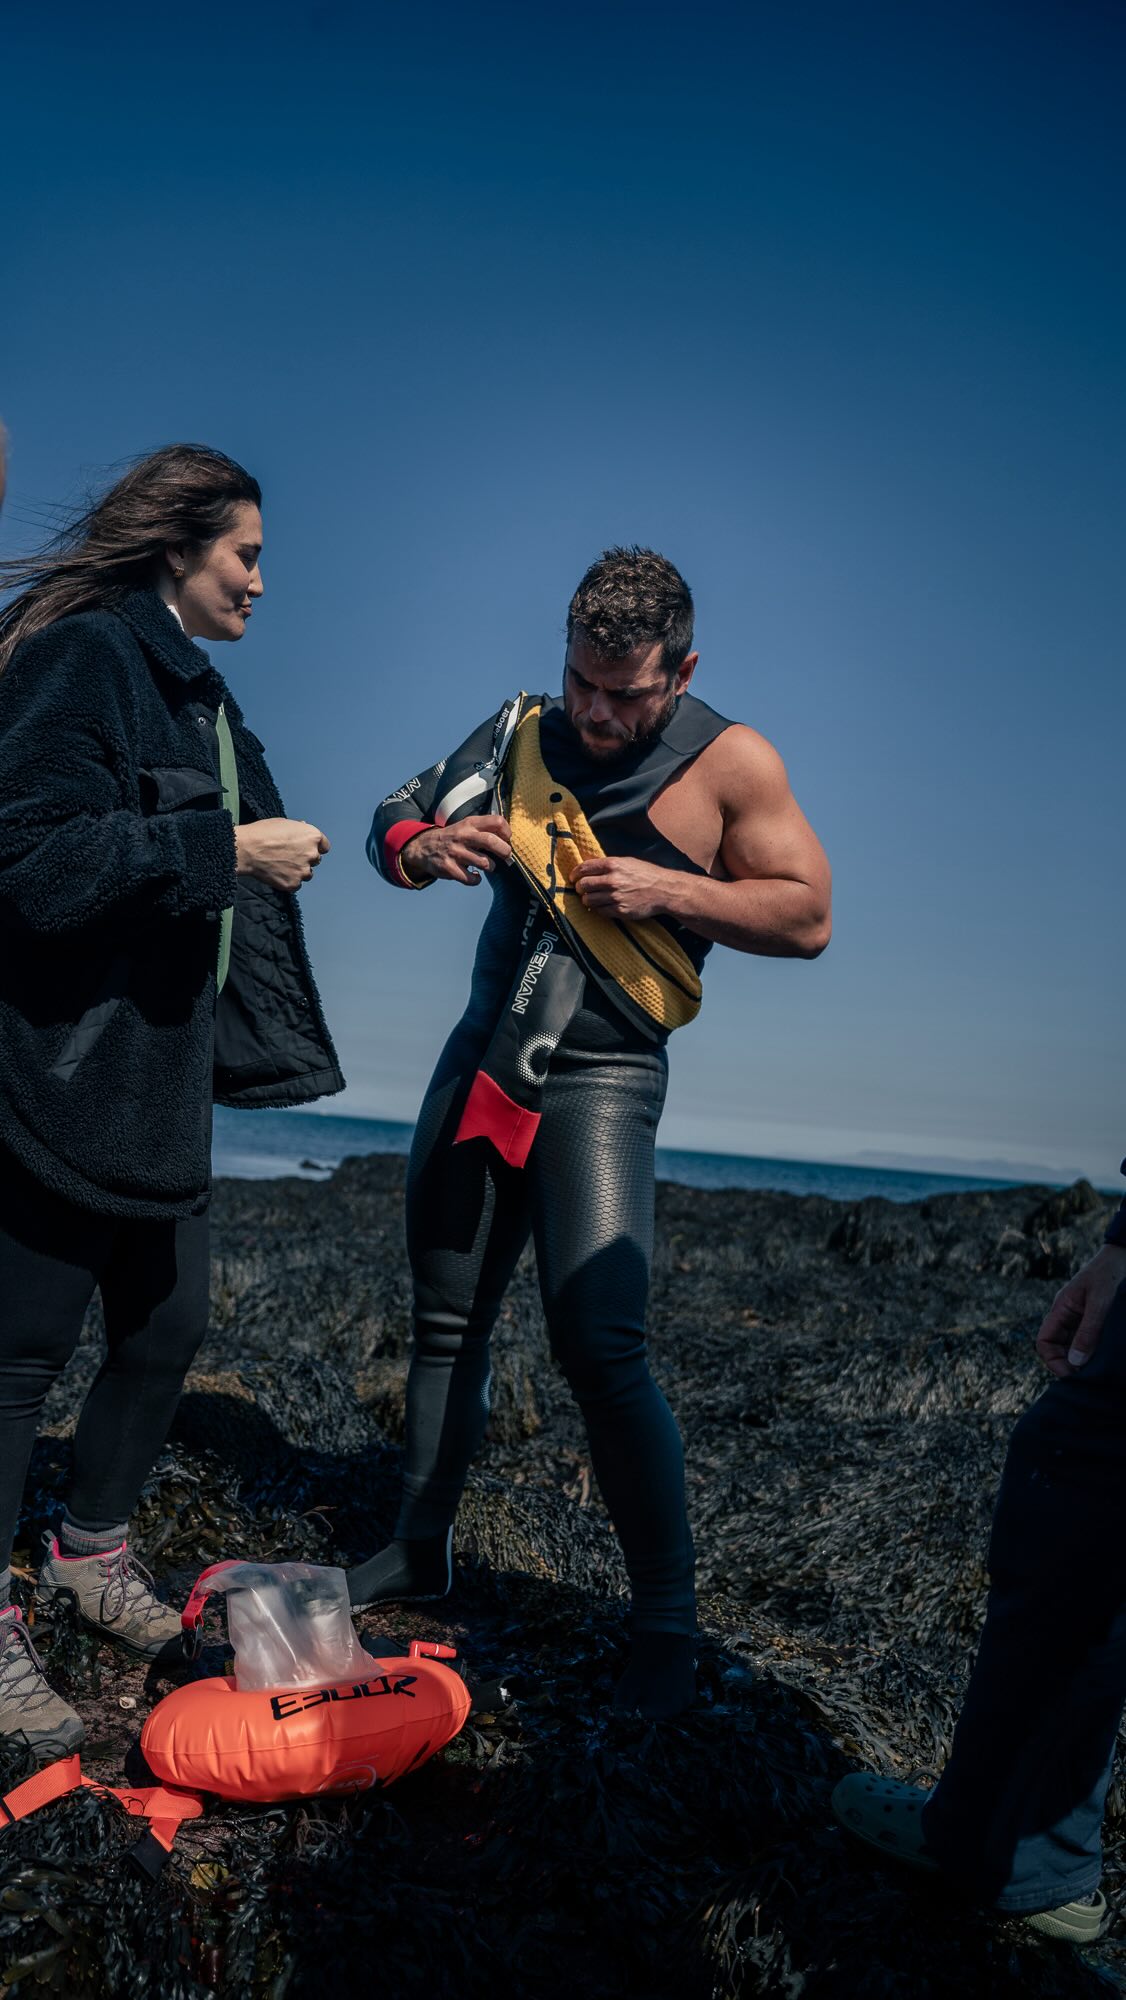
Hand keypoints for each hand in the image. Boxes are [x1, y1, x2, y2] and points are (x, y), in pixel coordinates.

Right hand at [234, 818, 329, 890]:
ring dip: (298, 871)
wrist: (247, 849)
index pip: (324, 846)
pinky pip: (296, 884)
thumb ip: (299, 830)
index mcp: (313, 836)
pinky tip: (277, 873)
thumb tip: (304, 830)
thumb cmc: (262, 833)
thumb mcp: (284, 823)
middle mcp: (312, 854)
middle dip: (305, 859)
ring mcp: (304, 870)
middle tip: (288, 857)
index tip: (306, 849)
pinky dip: (289, 881)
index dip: (314, 847)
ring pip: (307, 874)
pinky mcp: (294, 884)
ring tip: (281, 865)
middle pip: (315, 860)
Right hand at [401, 815, 511, 885]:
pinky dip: (476, 879)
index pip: (496, 821)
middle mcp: (463, 836)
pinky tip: (474, 876)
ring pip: (484, 862)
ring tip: (488, 866)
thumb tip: (508, 837)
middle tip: (506, 856)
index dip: (507, 831)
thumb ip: (485, 829)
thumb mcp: (466, 826)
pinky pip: (470, 879)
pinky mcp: (449, 868)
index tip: (507, 839)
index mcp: (469, 824)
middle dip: (505, 851)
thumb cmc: (453, 838)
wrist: (423, 847)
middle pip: (491, 841)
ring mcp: (455, 853)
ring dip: (491, 867)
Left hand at [571, 855, 672, 920]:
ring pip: (588, 900)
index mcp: (613, 865)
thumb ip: (608, 864)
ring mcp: (615, 897)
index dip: (575, 874)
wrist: (664, 890)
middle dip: (580, 888)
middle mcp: (612, 880)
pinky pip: (599, 911)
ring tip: (591, 899)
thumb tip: (588, 868)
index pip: (584, 868)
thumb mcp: (627, 862)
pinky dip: (598, 909)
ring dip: (587, 900)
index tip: (573, 878)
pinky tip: (602, 905)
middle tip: (582, 890)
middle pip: (583, 885)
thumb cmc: (646, 874)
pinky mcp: (620, 910)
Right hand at [1035, 1245, 1125, 1377]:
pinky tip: (1106, 1359)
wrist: (1124, 1257)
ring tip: (1099, 1370)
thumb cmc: (1110, 1274)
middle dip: (1069, 1364)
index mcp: (1061, 1309)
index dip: (1053, 1361)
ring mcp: (1081, 1319)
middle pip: (1058, 1348)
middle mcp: (1068, 1316)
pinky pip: (1089, 1341)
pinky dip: (1094, 1352)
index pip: (1045, 1342)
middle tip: (1089, 1377)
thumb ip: (1088, 1332)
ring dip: (1083, 1359)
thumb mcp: (1100, 1303)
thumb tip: (1076, 1362)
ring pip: (1074, 1347)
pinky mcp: (1096, 1321)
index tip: (1072, 1374)